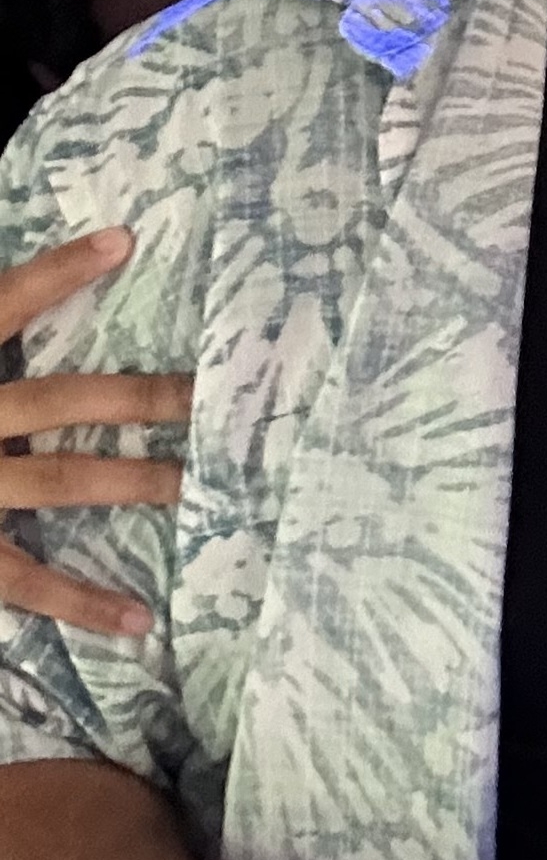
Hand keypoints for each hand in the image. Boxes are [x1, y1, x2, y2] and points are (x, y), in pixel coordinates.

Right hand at [0, 231, 190, 639]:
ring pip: (59, 481)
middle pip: (58, 399)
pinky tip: (138, 619)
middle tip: (212, 391)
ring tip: (204, 480)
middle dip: (138, 396)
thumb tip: (85, 260)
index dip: (57, 274)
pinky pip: (24, 581)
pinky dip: (81, 603)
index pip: (1, 305)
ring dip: (135, 480)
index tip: (123, 241)